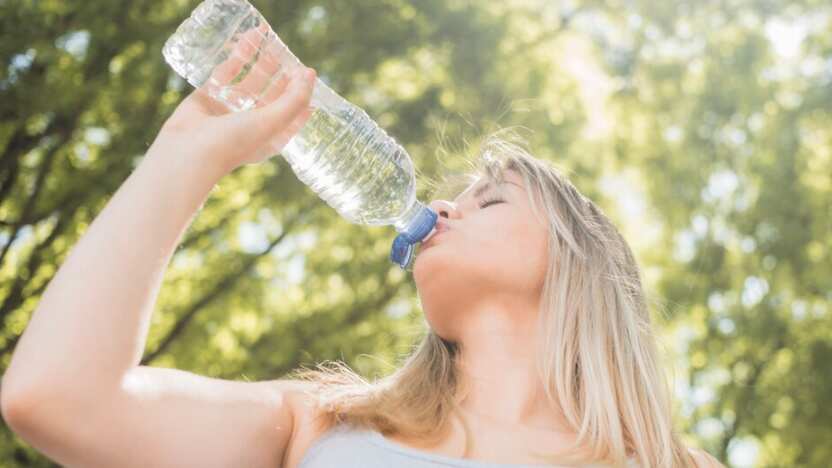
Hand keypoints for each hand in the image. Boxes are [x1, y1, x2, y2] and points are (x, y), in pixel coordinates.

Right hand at [149, 30, 316, 175]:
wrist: (187, 151)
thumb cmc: (234, 142)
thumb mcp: (273, 121)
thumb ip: (295, 99)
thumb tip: (310, 74)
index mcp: (270, 136)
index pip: (293, 114)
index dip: (302, 95)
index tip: (309, 74)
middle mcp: (251, 124)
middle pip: (271, 95)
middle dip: (281, 75)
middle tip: (288, 53)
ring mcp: (229, 110)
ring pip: (249, 81)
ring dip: (260, 62)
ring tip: (270, 40)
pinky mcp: (209, 96)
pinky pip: (226, 72)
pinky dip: (237, 56)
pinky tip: (249, 39)